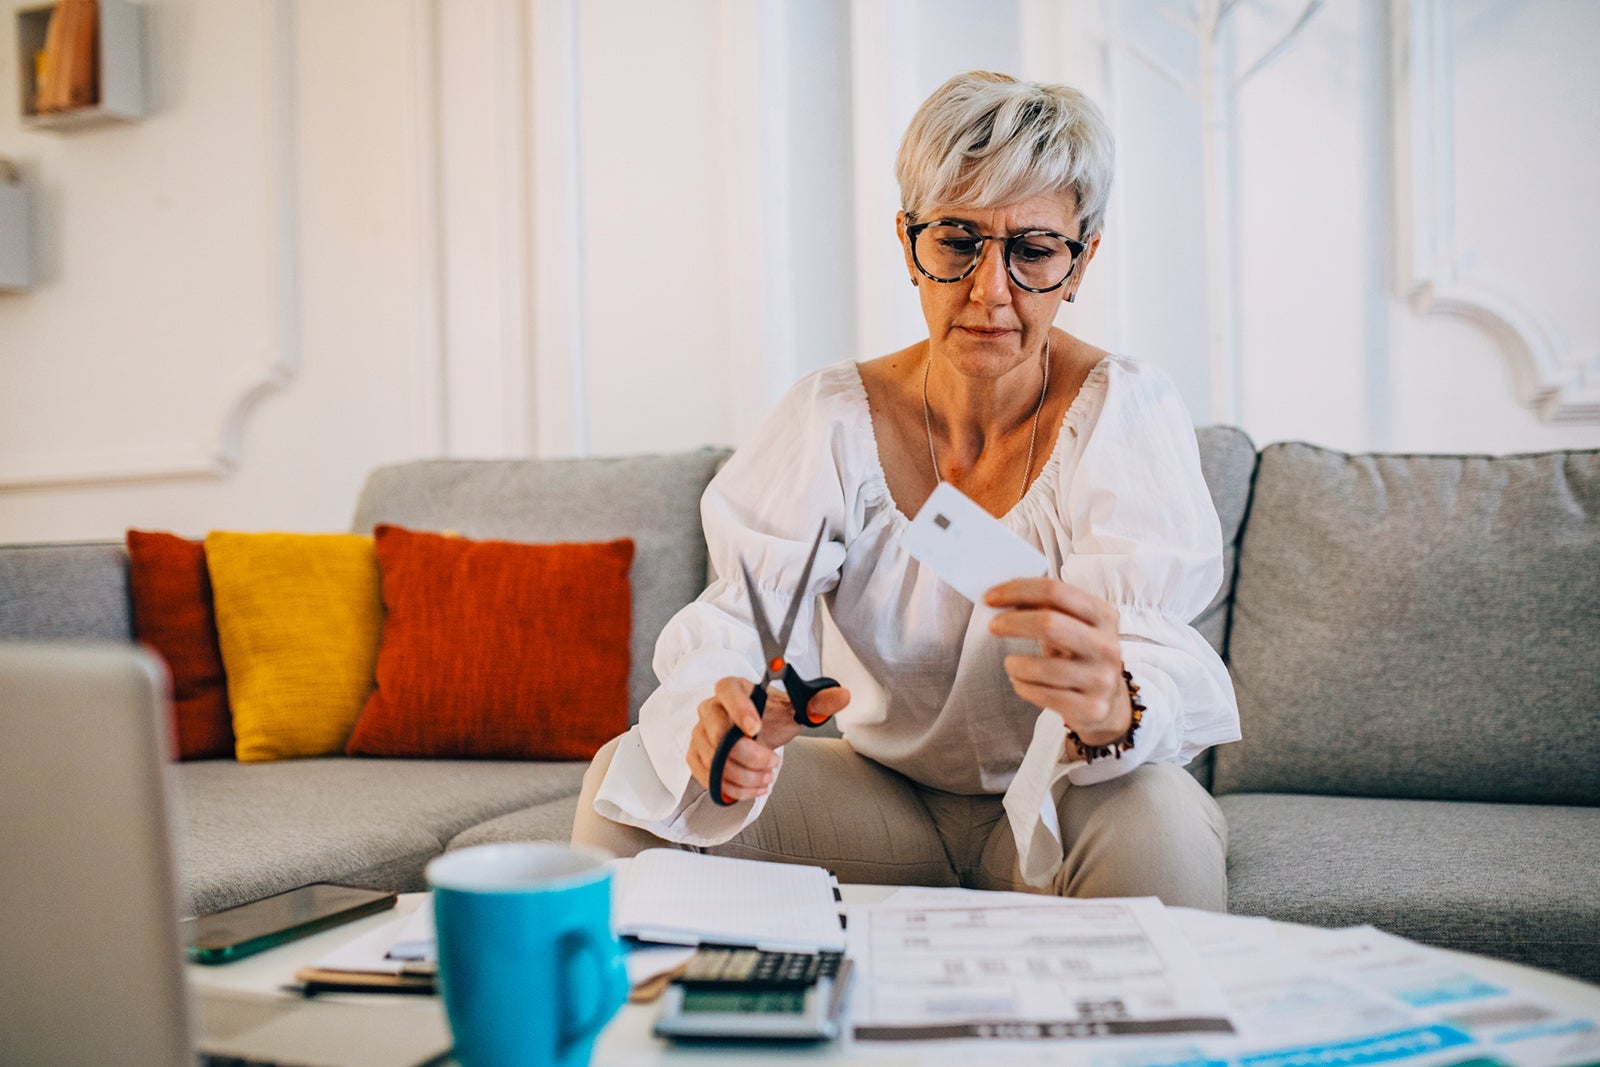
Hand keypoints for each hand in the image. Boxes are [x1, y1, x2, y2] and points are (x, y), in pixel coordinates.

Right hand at [686, 676, 851, 802]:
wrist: (755, 732)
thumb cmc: (771, 717)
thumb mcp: (797, 709)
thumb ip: (819, 701)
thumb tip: (843, 695)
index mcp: (732, 689)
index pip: (727, 691)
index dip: (739, 709)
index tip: (755, 728)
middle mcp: (710, 708)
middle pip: (719, 733)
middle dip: (749, 755)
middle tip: (773, 764)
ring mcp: (700, 734)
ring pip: (714, 760)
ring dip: (743, 775)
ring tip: (767, 778)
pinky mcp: (696, 757)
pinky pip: (707, 777)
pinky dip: (732, 788)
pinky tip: (753, 788)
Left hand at [985, 578, 1131, 746]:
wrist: (1109, 703)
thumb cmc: (1079, 657)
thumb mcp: (1072, 626)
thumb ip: (1044, 608)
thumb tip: (1001, 596)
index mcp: (1103, 615)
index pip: (1055, 591)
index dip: (1017, 590)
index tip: (990, 597)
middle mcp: (1106, 645)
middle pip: (1049, 624)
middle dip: (1012, 622)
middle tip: (994, 626)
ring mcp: (1101, 679)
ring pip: (1040, 667)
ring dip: (1015, 664)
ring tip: (1011, 664)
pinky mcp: (1091, 708)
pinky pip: (1042, 695)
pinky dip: (1022, 686)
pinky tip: (1020, 682)